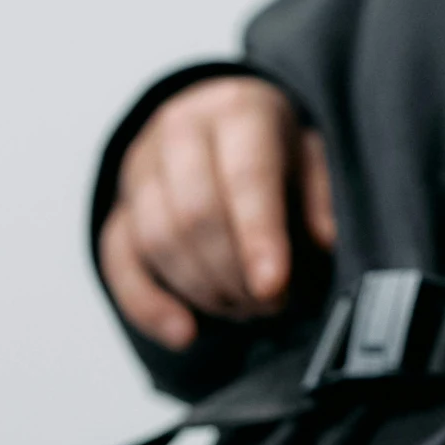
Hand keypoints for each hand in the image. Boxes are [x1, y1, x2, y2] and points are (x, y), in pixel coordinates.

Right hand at [99, 77, 336, 350]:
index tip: (274, 287)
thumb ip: (322, 195)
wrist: (222, 123)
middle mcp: (179, 130)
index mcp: (238, 110)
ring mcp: (139, 170)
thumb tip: (325, 240)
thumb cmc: (277, 149)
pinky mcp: (119, 209)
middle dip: (234, 273)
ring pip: (156, 240)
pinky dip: (148, 306)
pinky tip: (185, 334)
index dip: (258, 236)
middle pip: (193, 214)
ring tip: (246, 309)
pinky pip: (118, 263)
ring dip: (203, 290)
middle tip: (272, 306)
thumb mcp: (315, 155)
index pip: (244, 176)